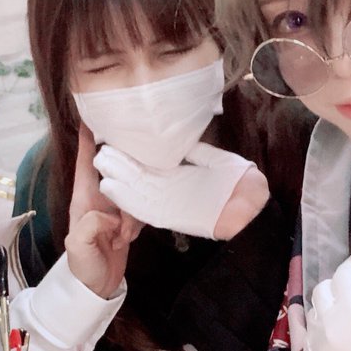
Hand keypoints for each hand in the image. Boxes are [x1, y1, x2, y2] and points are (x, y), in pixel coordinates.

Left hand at [66, 125, 139, 297]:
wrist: (97, 289)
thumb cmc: (82, 267)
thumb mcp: (78, 246)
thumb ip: (91, 224)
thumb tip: (111, 213)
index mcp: (82, 198)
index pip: (86, 162)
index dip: (89, 137)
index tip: (94, 113)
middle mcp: (99, 197)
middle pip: (117, 169)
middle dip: (127, 181)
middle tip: (127, 200)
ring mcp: (115, 206)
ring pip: (134, 189)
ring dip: (133, 213)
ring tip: (122, 236)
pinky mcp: (128, 217)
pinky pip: (141, 206)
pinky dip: (139, 222)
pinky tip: (128, 239)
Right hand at [94, 142, 257, 238]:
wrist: (252, 206)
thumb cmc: (239, 183)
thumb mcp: (216, 160)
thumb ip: (195, 151)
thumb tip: (177, 136)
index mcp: (180, 174)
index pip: (150, 160)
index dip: (132, 150)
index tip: (115, 135)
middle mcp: (169, 188)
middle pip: (137, 173)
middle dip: (117, 162)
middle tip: (97, 146)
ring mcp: (167, 202)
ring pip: (135, 188)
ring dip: (116, 177)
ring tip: (97, 163)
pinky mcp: (168, 215)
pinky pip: (142, 207)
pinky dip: (125, 198)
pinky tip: (108, 187)